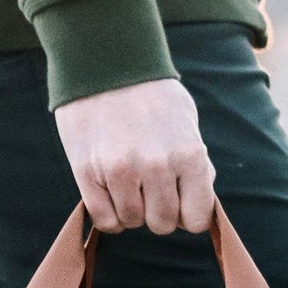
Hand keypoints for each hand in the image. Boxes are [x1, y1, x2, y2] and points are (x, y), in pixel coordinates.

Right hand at [54, 78, 216, 233]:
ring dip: (131, 211)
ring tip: (128, 183)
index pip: (197, 218)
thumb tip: (200, 201)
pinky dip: (109, 215)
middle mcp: (157, 166)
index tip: (179, 202)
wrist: (105, 63)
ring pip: (132, 222)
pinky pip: (104, 219)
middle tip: (150, 190)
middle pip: (163, 224)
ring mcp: (120, 171)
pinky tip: (110, 194)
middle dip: (158, 213)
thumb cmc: (150, 94)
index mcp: (189, 154)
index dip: (188, 215)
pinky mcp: (88, 173)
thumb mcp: (186, 121)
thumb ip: (196, 164)